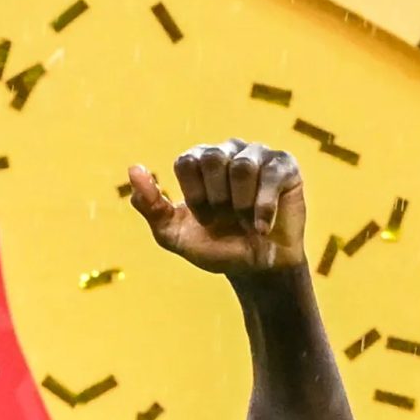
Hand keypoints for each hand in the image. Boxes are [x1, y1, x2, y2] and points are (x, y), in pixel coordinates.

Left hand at [127, 140, 307, 275]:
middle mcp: (226, 150)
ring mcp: (257, 155)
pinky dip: (263, 208)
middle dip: (216, 198)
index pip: (186, 162)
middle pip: (212, 158)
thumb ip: (150, 204)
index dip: (194, 195)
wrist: (256, 269)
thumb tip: (134, 169)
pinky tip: (262, 226)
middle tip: (225, 218)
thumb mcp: (173, 233)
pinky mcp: (285, 166)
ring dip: (241, 204)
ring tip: (245, 221)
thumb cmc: (215, 246)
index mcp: (197, 160)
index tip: (204, 218)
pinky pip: (272, 175)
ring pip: (242, 166)